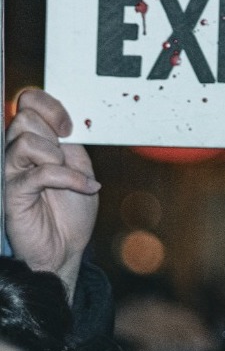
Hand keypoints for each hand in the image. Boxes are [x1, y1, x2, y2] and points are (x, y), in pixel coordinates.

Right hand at [4, 90, 99, 301]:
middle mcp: (17, 153)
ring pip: (26, 141)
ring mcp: (10, 172)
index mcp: (35, 141)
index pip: (27, 102)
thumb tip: (66, 124)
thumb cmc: (72, 211)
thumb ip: (71, 145)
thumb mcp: (81, 169)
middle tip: (67, 156)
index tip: (69, 128)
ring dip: (58, 158)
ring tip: (70, 177)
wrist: (66, 248)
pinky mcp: (12, 193)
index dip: (50, 106)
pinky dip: (70, 179)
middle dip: (55, 134)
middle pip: (24, 117)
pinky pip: (40, 173)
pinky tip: (86, 188)